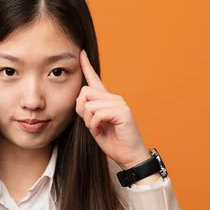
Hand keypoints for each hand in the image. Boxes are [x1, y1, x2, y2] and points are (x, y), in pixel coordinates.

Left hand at [75, 50, 151, 169]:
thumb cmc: (112, 142)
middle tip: (91, 124)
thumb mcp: (94, 125)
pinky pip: (97, 113)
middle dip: (81, 110)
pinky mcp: (123, 111)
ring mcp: (120, 103)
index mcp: (107, 100)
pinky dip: (94, 125)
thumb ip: (87, 112)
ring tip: (99, 129)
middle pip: (85, 92)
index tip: (80, 53)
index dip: (86, 66)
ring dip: (89, 121)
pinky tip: (101, 131)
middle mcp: (114, 98)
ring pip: (89, 104)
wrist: (128, 156)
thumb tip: (81, 100)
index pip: (94, 80)